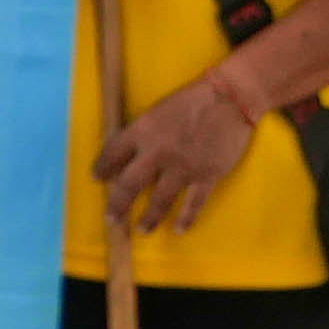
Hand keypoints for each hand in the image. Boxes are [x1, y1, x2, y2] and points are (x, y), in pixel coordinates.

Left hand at [94, 65, 263, 232]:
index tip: (97, 179)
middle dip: (118, 204)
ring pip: (160, 200)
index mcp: (141, 132)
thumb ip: (141, 133)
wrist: (230, 98)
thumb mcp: (156, 111)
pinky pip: (194, 203)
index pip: (112, 154)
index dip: (102, 168)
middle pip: (129, 185)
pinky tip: (179, 229)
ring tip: (142, 229)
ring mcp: (183, 167)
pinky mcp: (207, 175)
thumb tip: (125, 154)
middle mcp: (157, 153)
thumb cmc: (192, 100)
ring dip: (150, 217)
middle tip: (111, 218)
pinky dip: (186, 218)